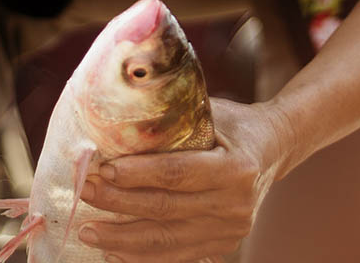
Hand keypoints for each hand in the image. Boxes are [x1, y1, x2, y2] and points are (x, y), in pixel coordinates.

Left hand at [77, 97, 292, 262]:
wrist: (274, 148)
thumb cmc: (234, 124)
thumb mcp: (211, 111)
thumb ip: (174, 121)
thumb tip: (118, 122)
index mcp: (235, 167)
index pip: (178, 174)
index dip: (139, 174)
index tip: (106, 169)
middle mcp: (235, 204)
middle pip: (166, 209)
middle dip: (119, 203)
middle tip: (85, 192)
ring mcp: (230, 230)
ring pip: (167, 240)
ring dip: (122, 237)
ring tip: (88, 229)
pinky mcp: (223, 244)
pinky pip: (176, 255)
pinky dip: (142, 255)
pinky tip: (113, 250)